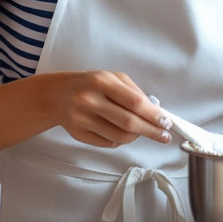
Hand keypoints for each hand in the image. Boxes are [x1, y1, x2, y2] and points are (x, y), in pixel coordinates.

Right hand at [47, 70, 170, 148]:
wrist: (56, 95)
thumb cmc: (88, 84)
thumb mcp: (111, 78)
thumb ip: (133, 92)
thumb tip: (155, 111)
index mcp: (101, 82)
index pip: (134, 102)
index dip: (154, 115)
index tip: (166, 122)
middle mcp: (90, 100)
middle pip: (129, 123)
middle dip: (151, 131)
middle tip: (164, 135)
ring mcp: (82, 119)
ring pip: (119, 137)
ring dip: (136, 137)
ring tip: (140, 131)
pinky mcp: (78, 134)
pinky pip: (107, 143)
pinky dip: (119, 140)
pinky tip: (119, 131)